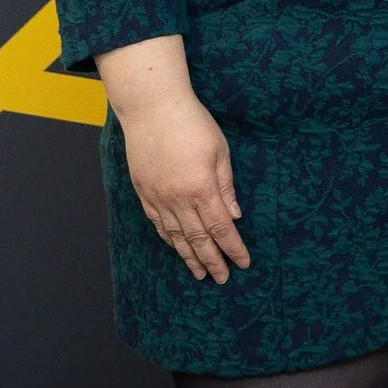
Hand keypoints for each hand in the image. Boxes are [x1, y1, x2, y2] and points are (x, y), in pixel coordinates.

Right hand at [95, 36, 249, 283]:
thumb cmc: (193, 124)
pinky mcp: (143, 192)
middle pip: (197, 239)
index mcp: (201, 188)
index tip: (243, 263)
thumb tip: (234, 216)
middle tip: (221, 278)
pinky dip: (168, 239)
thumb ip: (226, 186)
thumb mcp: (220, 151)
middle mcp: (177, 199)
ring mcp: (157, 197)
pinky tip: (175, 247)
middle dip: (211, 260)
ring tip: (200, 272)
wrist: (152, 109)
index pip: (221, 228)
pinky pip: (157, 223)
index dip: (233, 248)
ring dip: (188, 256)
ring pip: (174, 236)